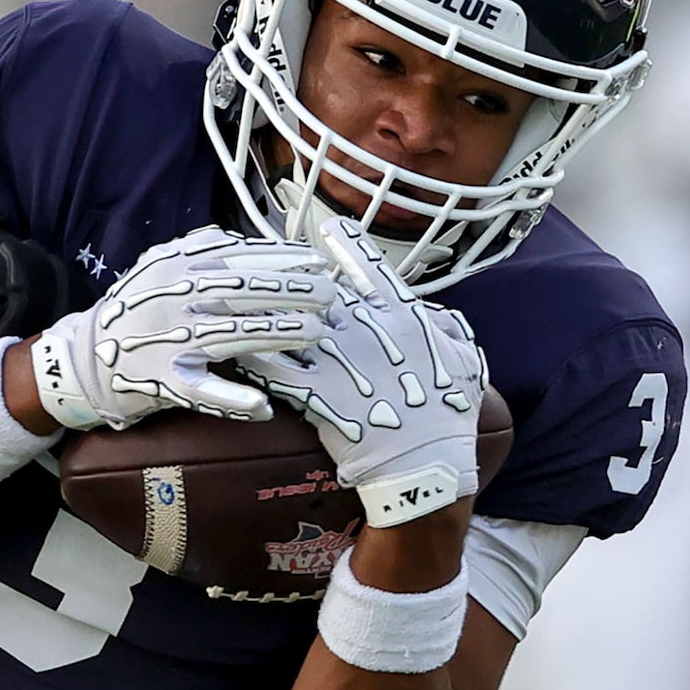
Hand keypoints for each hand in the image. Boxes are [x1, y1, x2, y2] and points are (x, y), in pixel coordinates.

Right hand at [29, 227, 335, 429]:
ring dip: (280, 335)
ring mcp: (171, 341)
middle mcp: (177, 300)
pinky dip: (235, 401)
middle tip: (332, 297)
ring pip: (235, 336)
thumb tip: (235, 236)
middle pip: (246, 292)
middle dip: (295, 292)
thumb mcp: (154, 267)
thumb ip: (194, 248)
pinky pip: (205, 393)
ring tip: (318, 333)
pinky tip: (264, 407)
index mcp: (177, 268)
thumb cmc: (130, 312)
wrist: (83, 359)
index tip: (320, 263)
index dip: (285, 260)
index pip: (242, 258)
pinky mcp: (165, 382)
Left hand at [236, 216, 484, 527]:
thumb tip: (430, 312)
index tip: (330, 227)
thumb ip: (444, 328)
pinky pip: (277, 370)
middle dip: (284, 275)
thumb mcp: (464, 359)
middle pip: (317, 291)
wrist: (429, 462)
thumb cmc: (450, 414)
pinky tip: (228, 348)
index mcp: (402, 316)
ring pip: (290, 324)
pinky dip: (253, 358)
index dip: (348, 246)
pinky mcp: (319, 397)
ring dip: (256, 310)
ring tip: (225, 295)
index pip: (371, 269)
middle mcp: (367, 331)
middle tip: (257, 260)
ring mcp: (340, 363)